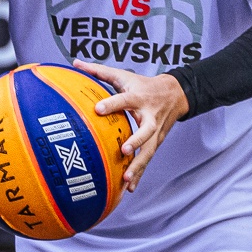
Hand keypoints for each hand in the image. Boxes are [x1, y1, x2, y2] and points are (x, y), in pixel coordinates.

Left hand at [73, 61, 187, 191]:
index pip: (125, 99)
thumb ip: (99, 71)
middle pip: (146, 129)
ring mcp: (155, 131)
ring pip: (149, 150)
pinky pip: (148, 160)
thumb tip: (75, 63)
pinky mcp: (156, 142)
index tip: (98, 109)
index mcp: (139, 97)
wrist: (176, 94)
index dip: (113, 104)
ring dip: (139, 165)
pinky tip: (130, 188)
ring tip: (127, 179)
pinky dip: (140, 174)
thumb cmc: (143, 84)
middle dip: (137, 140)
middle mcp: (149, 116)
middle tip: (125, 149)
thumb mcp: (123, 75)